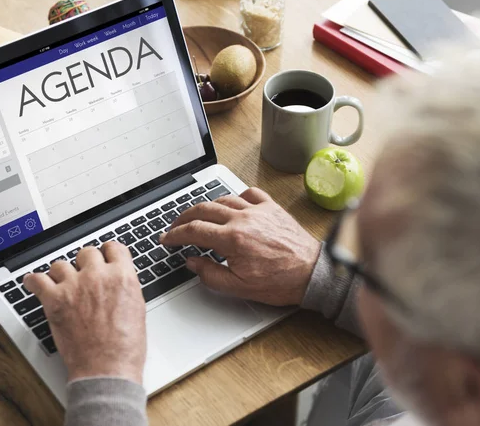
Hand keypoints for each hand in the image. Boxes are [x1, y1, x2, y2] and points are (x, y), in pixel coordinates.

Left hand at [24, 242, 145, 382]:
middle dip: (86, 263)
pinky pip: (37, 280)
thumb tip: (117, 281)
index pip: (114, 247)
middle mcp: (98, 276)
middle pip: (87, 252)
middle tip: (84, 274)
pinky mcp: (55, 300)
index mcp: (122, 276)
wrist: (107, 369)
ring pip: (61, 264)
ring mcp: (75, 286)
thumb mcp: (137, 309)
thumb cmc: (124, 347)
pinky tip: (34, 283)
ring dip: (62, 273)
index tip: (104, 257)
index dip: (108, 253)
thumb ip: (125, 287)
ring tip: (61, 283)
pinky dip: (34, 281)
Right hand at [161, 187, 319, 305]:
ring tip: (197, 215)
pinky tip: (232, 204)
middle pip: (203, 210)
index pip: (193, 231)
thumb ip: (210, 274)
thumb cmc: (280, 281)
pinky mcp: (271, 208)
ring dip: (206, 206)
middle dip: (183, 217)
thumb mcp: (239, 287)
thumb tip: (192, 262)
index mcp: (233, 239)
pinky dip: (236, 196)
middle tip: (175, 226)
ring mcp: (258, 210)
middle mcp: (243, 219)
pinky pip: (249, 193)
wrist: (312, 273)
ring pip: (223, 199)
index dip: (175, 235)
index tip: (167, 238)